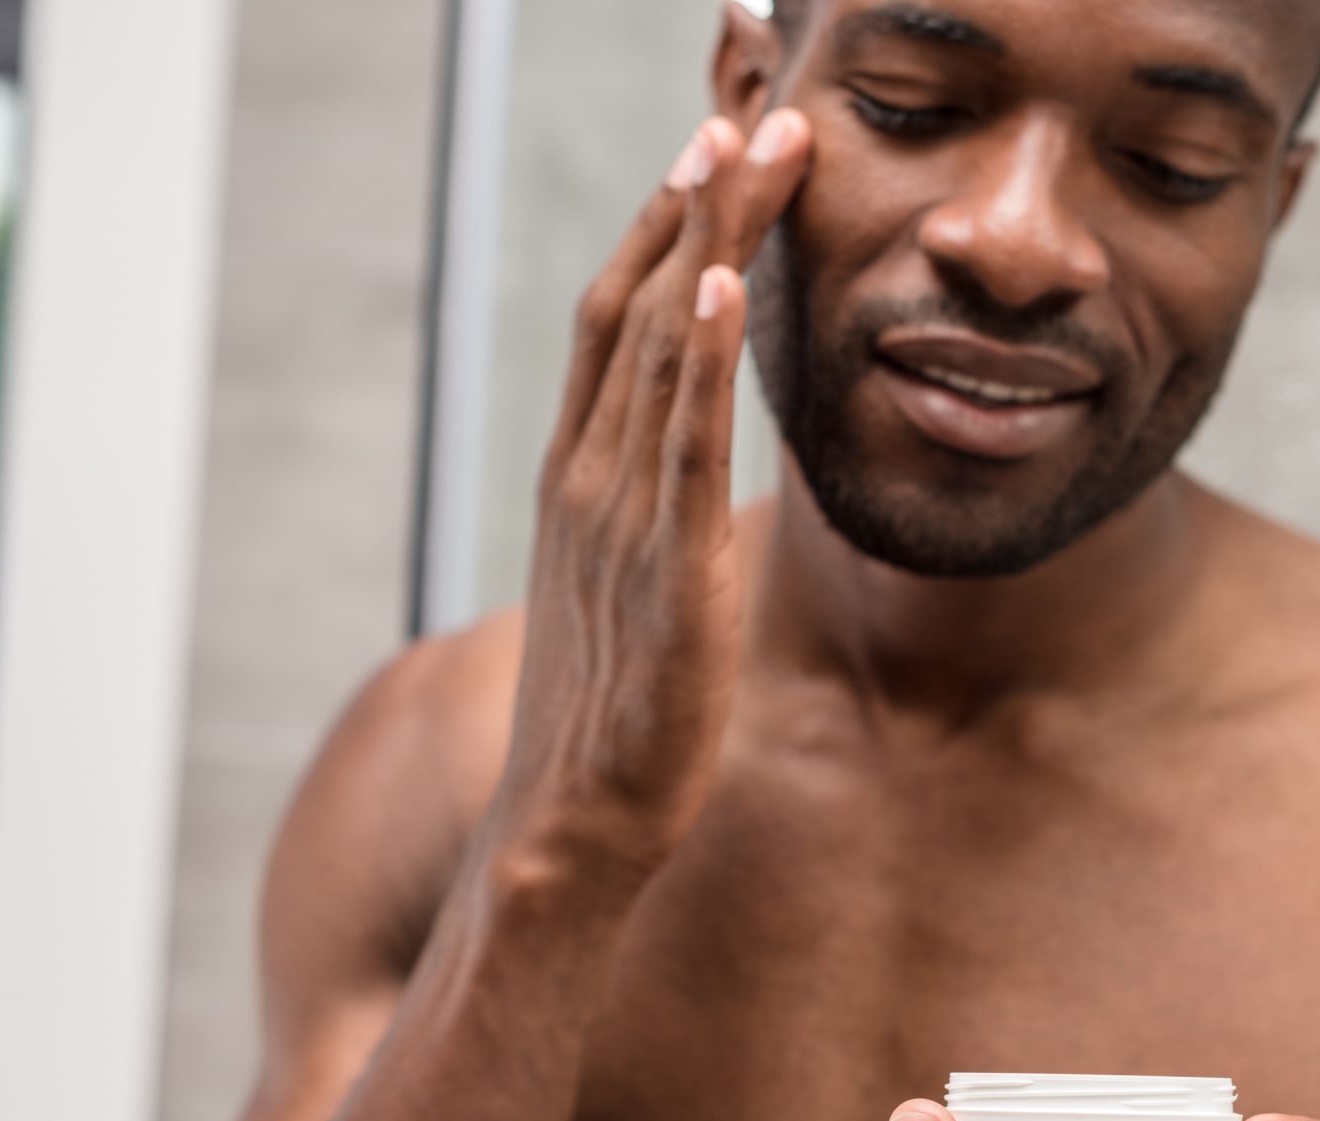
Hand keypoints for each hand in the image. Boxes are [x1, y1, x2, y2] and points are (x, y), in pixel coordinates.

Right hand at [487, 108, 812, 883]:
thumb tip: (710, 488)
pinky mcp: (663, 572)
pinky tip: (718, 283)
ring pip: (659, 348)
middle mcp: (587, 477)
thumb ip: (661, 523)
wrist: (568, 830)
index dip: (662, 221)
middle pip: (636, 298)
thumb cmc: (612, 722)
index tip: (711, 138)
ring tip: (752, 141)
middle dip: (693, 192)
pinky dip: (692, 357)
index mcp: (580, 478)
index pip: (617, 317)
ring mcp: (616, 519)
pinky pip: (676, 444)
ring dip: (707, 238)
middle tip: (749, 90)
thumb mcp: (636, 596)